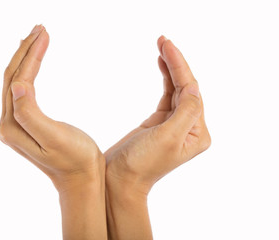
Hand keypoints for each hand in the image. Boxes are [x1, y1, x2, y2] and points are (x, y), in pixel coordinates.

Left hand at [0, 25, 106, 238]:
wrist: (82, 180)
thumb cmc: (75, 160)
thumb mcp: (53, 137)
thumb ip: (29, 113)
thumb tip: (15, 84)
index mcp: (12, 125)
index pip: (17, 80)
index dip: (30, 54)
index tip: (44, 32)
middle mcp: (9, 124)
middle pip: (13, 78)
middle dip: (26, 50)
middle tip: (40, 28)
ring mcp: (17, 125)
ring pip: (17, 83)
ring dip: (27, 59)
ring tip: (39, 38)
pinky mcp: (27, 125)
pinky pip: (25, 92)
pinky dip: (30, 73)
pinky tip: (34, 65)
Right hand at [105, 36, 210, 239]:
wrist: (120, 180)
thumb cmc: (142, 164)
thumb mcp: (168, 138)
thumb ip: (185, 112)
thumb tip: (194, 88)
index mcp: (197, 133)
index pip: (192, 92)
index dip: (180, 67)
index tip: (166, 46)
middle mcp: (190, 128)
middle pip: (186, 88)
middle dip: (176, 63)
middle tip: (163, 40)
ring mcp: (174, 124)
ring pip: (177, 89)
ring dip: (171, 68)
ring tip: (162, 46)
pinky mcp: (159, 122)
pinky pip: (167, 95)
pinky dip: (165, 79)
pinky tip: (161, 65)